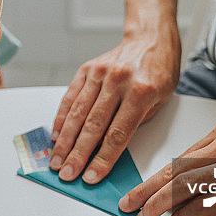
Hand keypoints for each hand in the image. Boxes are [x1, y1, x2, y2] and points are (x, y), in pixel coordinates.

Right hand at [50, 33, 179, 183]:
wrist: (150, 39)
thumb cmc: (158, 72)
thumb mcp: (160, 101)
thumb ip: (135, 124)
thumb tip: (110, 151)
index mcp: (141, 92)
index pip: (117, 133)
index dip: (102, 158)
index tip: (91, 176)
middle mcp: (118, 81)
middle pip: (93, 125)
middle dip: (77, 154)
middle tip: (67, 173)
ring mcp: (100, 73)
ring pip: (77, 113)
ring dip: (64, 140)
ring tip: (56, 160)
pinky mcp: (87, 70)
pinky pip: (70, 97)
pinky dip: (62, 118)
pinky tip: (56, 135)